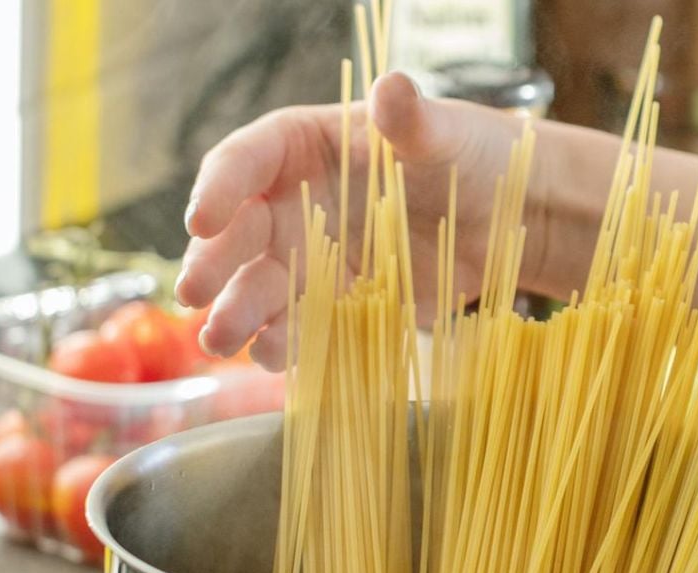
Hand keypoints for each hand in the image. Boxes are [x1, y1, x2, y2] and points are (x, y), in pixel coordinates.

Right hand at [177, 73, 525, 368]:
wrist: (502, 214)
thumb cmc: (464, 154)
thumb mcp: (440, 132)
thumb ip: (410, 118)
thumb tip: (393, 87)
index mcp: (298, 147)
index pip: (243, 162)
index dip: (218, 190)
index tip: (202, 221)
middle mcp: (290, 204)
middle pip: (237, 234)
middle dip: (212, 265)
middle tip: (194, 295)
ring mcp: (311, 258)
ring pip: (260, 287)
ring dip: (238, 315)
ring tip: (222, 342)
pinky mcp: (340, 302)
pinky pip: (304, 324)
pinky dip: (290, 343)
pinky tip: (278, 359)